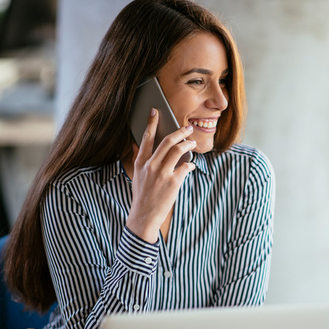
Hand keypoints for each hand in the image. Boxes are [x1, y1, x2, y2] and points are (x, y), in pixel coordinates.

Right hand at [126, 108, 196, 242]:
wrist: (144, 216)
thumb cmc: (141, 195)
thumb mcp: (136, 175)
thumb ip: (138, 159)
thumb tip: (136, 144)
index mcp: (141, 162)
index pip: (146, 138)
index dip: (151, 123)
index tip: (156, 112)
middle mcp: (151, 166)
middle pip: (167, 142)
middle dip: (180, 132)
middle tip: (187, 128)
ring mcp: (162, 174)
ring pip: (178, 151)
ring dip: (188, 145)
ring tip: (192, 143)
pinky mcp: (173, 183)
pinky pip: (186, 167)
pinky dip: (190, 165)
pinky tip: (191, 166)